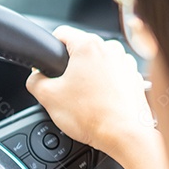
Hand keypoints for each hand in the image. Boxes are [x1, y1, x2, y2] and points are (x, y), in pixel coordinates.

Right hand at [27, 25, 153, 157]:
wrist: (124, 135)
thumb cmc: (92, 115)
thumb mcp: (47, 97)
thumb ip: (34, 80)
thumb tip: (36, 77)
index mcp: (89, 46)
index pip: (61, 33)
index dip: (49, 49)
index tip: (48, 64)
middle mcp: (111, 49)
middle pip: (80, 50)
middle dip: (70, 67)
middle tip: (64, 90)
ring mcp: (126, 63)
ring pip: (97, 63)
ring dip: (88, 76)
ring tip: (84, 99)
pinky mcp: (135, 78)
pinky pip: (113, 75)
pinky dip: (104, 85)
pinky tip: (99, 103)